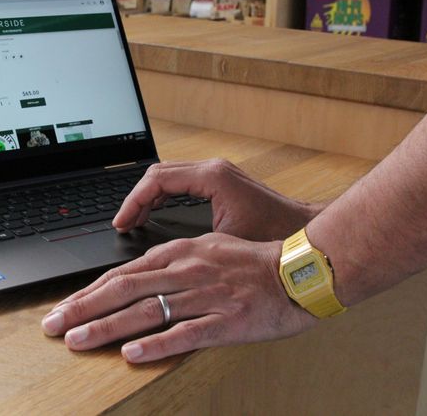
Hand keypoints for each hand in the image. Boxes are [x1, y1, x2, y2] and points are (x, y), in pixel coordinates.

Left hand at [41, 233, 316, 362]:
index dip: (89, 291)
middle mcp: (186, 271)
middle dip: (83, 308)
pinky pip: (185, 333)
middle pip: (123, 290)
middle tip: (53, 325)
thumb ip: (171, 261)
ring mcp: (205, 296)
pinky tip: (131, 354)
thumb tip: (136, 275)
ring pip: (146, 311)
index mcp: (179, 252)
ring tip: (77, 341)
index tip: (63, 306)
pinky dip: (156, 344)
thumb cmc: (252, 261)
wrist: (300, 271)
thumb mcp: (207, 247)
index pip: (123, 273)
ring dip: (106, 327)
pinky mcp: (225, 321)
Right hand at [113, 159, 321, 240]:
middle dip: (136, 197)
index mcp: (212, 177)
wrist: (304, 234)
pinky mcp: (219, 182)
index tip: (122, 223)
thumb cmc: (273, 237)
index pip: (157, 179)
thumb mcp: (224, 243)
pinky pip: (180, 182)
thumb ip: (189, 243)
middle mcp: (212, 169)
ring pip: (167, 175)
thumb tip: (156, 258)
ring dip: (148, 196)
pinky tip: (153, 215)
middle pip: (158, 173)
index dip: (133, 201)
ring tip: (132, 221)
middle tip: (123, 223)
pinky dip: (162, 197)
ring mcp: (216, 173)